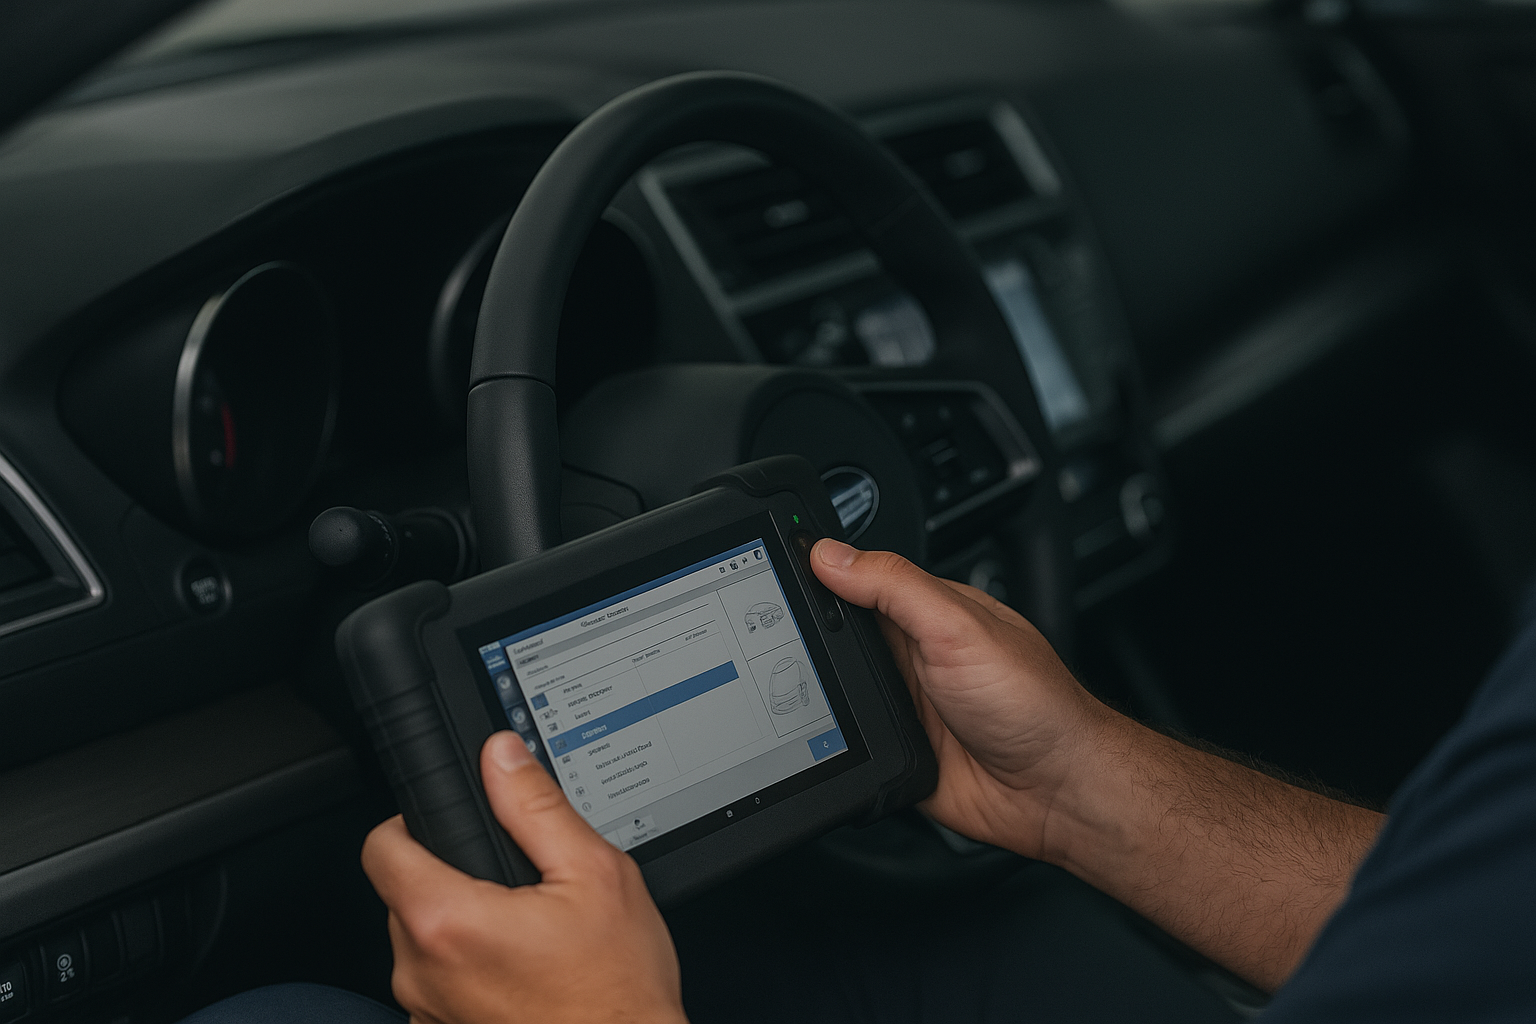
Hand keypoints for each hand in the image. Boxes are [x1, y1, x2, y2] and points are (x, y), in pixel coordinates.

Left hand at [361, 731, 686, 1023]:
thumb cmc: (616, 990)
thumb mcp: (594, 874)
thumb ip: (537, 806)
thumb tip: (502, 757)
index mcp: (449, 921)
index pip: (381, 847)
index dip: (412, 822)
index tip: (447, 823)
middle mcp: (421, 973)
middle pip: (405, 895)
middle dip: (453, 879)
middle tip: (516, 886)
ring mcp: (426, 1011)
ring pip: (423, 943)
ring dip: (462, 929)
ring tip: (528, 935)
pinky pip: (438, 986)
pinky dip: (471, 973)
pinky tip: (522, 974)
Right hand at [813, 539, 1385, 990]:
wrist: (1058, 792)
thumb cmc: (1036, 704)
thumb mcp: (959, 627)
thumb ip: (895, 586)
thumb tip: (831, 553)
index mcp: (926, 611)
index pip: (856, 578)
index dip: (816, 573)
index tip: (769, 568)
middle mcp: (910, 654)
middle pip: (834, 635)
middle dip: (800, 638)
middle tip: (763, 638)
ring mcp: (901, 705)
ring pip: (832, 689)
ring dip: (810, 692)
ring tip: (780, 686)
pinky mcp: (893, 753)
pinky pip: (845, 740)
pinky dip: (826, 739)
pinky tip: (814, 735)